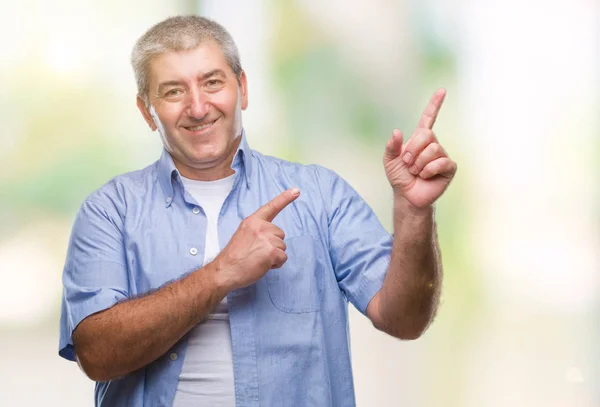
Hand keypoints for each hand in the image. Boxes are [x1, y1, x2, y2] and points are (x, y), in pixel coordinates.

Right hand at [212, 188, 299, 290]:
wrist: (225, 271)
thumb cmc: (234, 257)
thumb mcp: (243, 235)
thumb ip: (257, 231)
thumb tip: (270, 238)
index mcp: (252, 221)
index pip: (271, 207)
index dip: (285, 198)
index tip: (296, 190)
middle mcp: (261, 227)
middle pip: (280, 234)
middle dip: (273, 245)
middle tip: (256, 253)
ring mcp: (267, 238)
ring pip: (282, 247)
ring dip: (274, 255)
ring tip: (258, 259)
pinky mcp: (272, 251)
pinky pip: (283, 258)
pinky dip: (276, 264)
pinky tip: (263, 265)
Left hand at [383, 88, 456, 208]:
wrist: (407, 196)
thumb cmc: (399, 177)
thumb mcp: (389, 161)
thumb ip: (391, 146)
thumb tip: (397, 131)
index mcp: (419, 139)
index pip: (428, 118)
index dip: (435, 104)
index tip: (442, 90)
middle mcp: (432, 144)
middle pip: (427, 135)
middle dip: (413, 150)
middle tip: (408, 163)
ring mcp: (442, 155)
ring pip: (433, 149)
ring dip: (419, 163)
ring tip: (416, 171)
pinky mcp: (449, 168)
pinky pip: (441, 162)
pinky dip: (428, 170)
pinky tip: (425, 176)